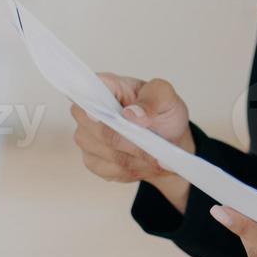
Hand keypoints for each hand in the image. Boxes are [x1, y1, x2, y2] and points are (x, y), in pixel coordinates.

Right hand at [71, 73, 193, 211]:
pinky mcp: (92, 159)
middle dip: (127, 139)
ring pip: (105, 151)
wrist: (169, 143)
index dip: (94, 103)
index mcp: (107, 87)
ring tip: (154, 156)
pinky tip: (144, 164)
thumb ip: (152, 99)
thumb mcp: (167, 98)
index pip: (87, 89)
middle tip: (152, 144)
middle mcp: (90, 110)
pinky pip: (107, 168)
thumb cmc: (163, 114)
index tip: (115, 116)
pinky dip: (129, 170)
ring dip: (132, 156)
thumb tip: (131, 113)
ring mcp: (87, 136)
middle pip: (96, 127)